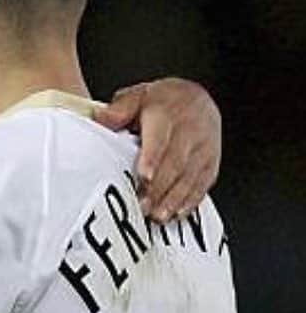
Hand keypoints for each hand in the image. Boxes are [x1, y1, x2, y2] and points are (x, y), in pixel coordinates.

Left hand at [93, 78, 220, 222]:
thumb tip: (100, 117)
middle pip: (176, 162)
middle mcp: (190, 129)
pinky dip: (191, 200)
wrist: (196, 97)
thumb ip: (119, 109)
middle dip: (159, 187)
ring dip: (174, 198)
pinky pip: (204, 182)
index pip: (161, 138)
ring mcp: (204, 146)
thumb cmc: (163, 102)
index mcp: (168, 113)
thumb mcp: (138, 96)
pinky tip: (177, 212)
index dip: (153, 158)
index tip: (144, 176)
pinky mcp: (211, 160)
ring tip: (158, 215)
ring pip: (191, 175)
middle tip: (143, 206)